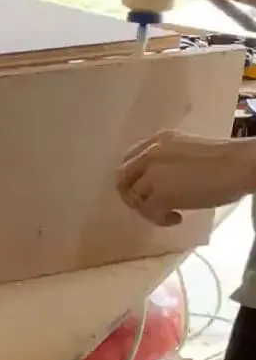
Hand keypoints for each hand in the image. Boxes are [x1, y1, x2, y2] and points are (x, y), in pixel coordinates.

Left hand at [117, 132, 255, 226]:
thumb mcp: (187, 152)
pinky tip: (177, 218)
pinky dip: (160, 219)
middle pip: (122, 177)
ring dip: (147, 210)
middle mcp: (149, 153)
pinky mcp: (158, 193)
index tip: (145, 190)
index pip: (130, 159)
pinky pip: (147, 212)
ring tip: (170, 213)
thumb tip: (163, 183)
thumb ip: (169, 162)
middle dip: (132, 195)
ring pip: (132, 197)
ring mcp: (151, 173)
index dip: (134, 178)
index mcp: (157, 140)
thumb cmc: (225, 162)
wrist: (238, 166)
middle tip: (150, 207)